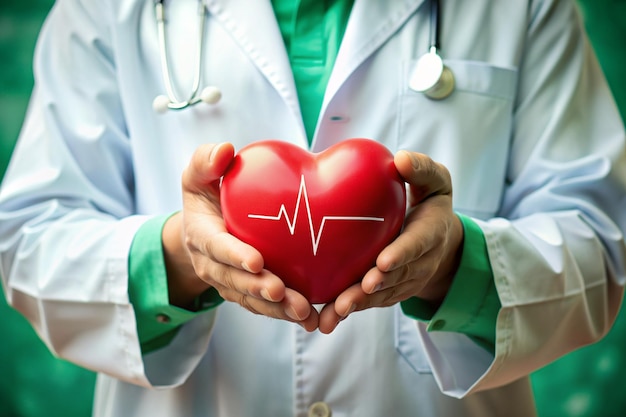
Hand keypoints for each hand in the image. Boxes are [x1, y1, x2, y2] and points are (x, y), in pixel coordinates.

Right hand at [162, 143, 318, 330]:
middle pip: (235, 282)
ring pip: (251, 300)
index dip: (234, 256)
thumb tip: (225, 150)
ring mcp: (229, 282)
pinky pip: (263, 306)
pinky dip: (284, 313)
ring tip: (305, 315)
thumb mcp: (197, 175)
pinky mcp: (246, 292)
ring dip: (277, 309)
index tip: (256, 262)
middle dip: (258, 289)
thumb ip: (206, 161)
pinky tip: (312, 318)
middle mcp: (213, 265)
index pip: (217, 247)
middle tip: (282, 293)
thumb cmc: (204, 196)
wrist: (201, 227)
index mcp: (201, 235)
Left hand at [318, 150, 463, 333]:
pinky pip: (369, 302)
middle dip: (378, 284)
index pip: (417, 243)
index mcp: (431, 232)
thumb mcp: (436, 181)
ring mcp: (404, 281)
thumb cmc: (431, 203)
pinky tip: (325, 318)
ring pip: (380, 295)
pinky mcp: (388, 292)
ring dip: (359, 303)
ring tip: (335, 312)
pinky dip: (349, 310)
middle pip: (397, 276)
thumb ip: (422, 169)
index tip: (384, 261)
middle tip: (359, 289)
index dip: (402, 254)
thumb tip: (400, 159)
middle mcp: (420, 262)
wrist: (440, 240)